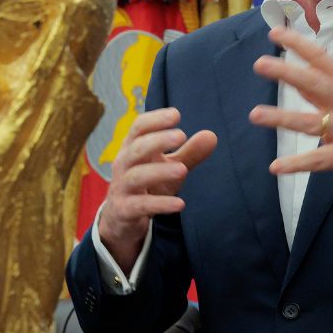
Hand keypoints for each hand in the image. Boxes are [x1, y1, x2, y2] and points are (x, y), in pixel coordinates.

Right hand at [97, 107, 216, 271]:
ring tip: (183, 169)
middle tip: (181, 135)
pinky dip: (160, 204)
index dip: (155, 119)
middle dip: (157, 141)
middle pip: (136, 149)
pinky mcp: (124, 210)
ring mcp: (122, 188)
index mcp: (132, 148)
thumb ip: (189, 153)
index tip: (176, 115)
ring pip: (136, 176)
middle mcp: (124, 165)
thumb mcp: (168, 168)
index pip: (138, 127)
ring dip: (159, 171)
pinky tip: (180, 204)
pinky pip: (141, 205)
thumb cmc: (147, 185)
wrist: (120, 218)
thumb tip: (212, 136)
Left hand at [250, 27, 332, 200]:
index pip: (322, 59)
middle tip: (259, 63)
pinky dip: (297, 164)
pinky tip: (276, 167)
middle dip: (287, 72)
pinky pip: (319, 160)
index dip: (299, 44)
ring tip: (255, 114)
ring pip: (311, 121)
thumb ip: (324, 92)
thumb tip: (297, 75)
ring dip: (281, 117)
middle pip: (315, 83)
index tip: (275, 33)